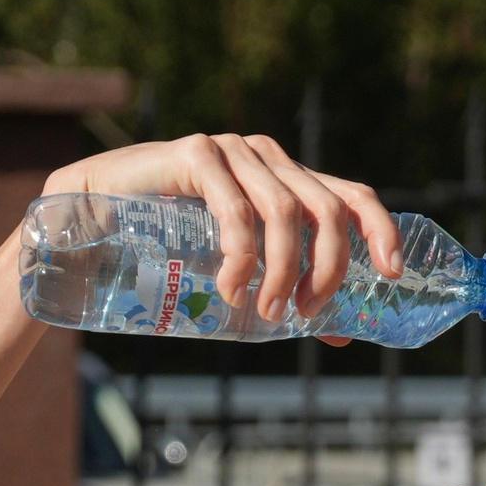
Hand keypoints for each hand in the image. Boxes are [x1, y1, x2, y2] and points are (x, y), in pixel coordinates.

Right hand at [42, 133, 402, 321]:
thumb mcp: (241, 272)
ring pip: (285, 212)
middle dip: (327, 269)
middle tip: (305, 313)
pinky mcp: (196, 154)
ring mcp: (233, 152)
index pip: (352, 194)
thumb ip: (291, 292)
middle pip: (326, 209)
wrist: (91, 222)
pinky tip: (230, 288)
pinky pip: (236, 208)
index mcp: (287, 179)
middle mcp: (267, 158)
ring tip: (262, 311)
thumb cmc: (167, 248)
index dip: (380, 230)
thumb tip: (343, 333)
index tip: (394, 275)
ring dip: (283, 271)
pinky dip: (242, 256)